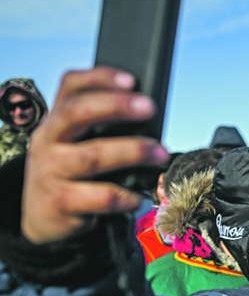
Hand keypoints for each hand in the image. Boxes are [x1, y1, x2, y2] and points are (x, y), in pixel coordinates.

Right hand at [22, 68, 168, 243]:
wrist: (41, 218)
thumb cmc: (71, 174)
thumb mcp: (73, 146)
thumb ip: (98, 130)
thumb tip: (148, 118)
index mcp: (55, 121)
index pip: (69, 87)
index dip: (99, 77)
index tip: (130, 79)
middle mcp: (48, 142)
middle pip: (77, 112)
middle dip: (116, 106)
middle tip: (150, 108)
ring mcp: (51, 172)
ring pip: (93, 155)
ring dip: (133, 152)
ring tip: (160, 155)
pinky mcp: (61, 202)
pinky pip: (101, 196)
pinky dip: (126, 196)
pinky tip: (138, 198)